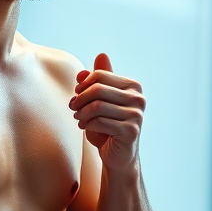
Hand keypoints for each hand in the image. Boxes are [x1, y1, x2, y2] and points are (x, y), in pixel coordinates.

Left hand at [70, 52, 145, 172]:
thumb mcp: (100, 100)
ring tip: (78, 118)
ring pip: (97, 106)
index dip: (83, 85)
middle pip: (97, 89)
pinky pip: (100, 122)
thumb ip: (99, 80)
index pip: (100, 75)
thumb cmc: (106, 125)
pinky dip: (86, 124)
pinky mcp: (131, 131)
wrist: (116, 154)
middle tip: (73, 108)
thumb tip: (101, 55)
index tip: (76, 96)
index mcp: (133, 86)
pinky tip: (84, 127)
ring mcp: (136, 115)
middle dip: (80, 99)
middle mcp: (138, 98)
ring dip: (81, 113)